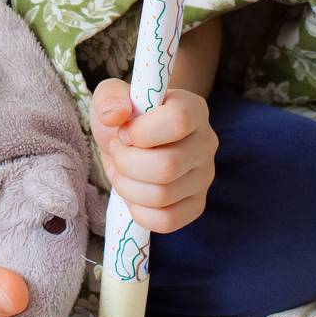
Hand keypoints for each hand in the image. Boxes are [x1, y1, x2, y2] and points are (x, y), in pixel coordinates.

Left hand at [90, 79, 217, 232]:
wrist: (131, 141)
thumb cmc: (125, 117)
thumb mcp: (111, 96)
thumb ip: (109, 98)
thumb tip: (116, 115)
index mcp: (193, 108)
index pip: (178, 121)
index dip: (141, 131)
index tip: (123, 132)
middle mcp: (206, 143)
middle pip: (167, 166)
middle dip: (126, 163)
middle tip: (116, 152)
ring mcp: (205, 177)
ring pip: (163, 196)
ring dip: (127, 186)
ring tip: (120, 171)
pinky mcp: (196, 205)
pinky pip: (167, 221)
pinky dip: (139, 211)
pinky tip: (132, 192)